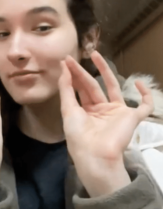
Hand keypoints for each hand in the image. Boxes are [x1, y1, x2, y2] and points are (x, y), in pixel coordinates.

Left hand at [59, 51, 152, 195]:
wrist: (95, 153)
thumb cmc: (79, 135)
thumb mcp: (68, 110)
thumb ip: (66, 89)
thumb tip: (63, 68)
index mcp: (86, 111)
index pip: (80, 89)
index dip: (73, 76)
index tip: (64, 62)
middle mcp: (102, 110)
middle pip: (93, 86)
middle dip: (82, 72)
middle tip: (72, 57)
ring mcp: (117, 112)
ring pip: (113, 87)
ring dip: (105, 71)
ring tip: (96, 54)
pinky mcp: (132, 117)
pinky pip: (144, 105)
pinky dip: (145, 94)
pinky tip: (139, 82)